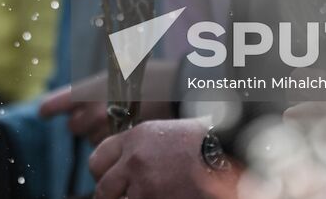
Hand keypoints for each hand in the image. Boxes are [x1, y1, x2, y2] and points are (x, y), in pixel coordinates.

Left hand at [39, 62, 178, 146]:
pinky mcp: (123, 152)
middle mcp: (96, 113)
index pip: (60, 102)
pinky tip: (132, 142)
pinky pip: (111, 156)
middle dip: (86, 123)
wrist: (184, 94)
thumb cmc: (157, 79)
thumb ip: (99, 90)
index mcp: (93, 90)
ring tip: (125, 125)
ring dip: (102, 136)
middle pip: (76, 126)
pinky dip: (117, 153)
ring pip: (93, 142)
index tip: (43, 111)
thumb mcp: (123, 74)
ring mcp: (109, 134)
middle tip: (105, 115)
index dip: (51, 107)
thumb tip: (81, 103)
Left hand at [88, 118, 238, 198]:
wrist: (228, 152)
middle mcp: (134, 161)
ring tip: (147, 194)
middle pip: (102, 189)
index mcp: (134, 138)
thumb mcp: (162, 132)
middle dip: (110, 195)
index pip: (96, 160)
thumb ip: (137, 148)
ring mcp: (146, 187)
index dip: (101, 173)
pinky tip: (160, 196)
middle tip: (120, 196)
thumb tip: (121, 167)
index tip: (107, 179)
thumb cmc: (201, 142)